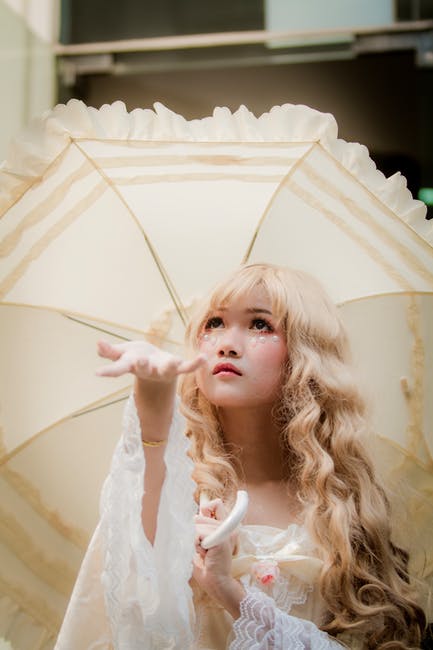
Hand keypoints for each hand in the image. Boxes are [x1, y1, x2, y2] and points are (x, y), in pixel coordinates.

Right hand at [96, 339, 205, 382]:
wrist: (155, 369)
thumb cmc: (136, 358)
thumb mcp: (122, 353)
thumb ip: (110, 351)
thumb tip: (98, 344)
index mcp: (132, 365)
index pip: (118, 369)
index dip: (108, 371)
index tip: (97, 373)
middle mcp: (147, 370)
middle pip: (143, 368)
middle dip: (142, 365)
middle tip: (140, 361)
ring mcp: (163, 370)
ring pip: (166, 369)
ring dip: (170, 366)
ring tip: (174, 362)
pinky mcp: (176, 368)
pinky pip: (187, 367)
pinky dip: (195, 364)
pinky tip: (204, 358)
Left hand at [193, 499, 243, 617]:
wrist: (217, 584)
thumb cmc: (208, 569)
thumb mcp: (202, 545)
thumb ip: (201, 529)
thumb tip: (196, 516)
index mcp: (225, 527)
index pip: (216, 504)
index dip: (206, 509)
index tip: (202, 522)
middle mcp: (228, 527)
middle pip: (202, 514)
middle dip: (197, 531)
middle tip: (206, 548)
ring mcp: (226, 532)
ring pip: (198, 525)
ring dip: (197, 541)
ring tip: (206, 553)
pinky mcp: (222, 539)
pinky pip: (199, 533)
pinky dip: (198, 545)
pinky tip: (206, 554)